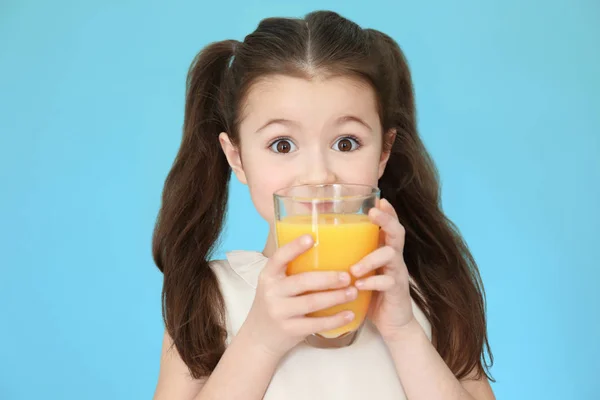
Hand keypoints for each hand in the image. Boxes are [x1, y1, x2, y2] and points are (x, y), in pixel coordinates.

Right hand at [241, 235, 356, 358]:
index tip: (311, 238)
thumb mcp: (274, 285)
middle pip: (302, 281)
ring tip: (353, 292)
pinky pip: (316, 324)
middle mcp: (271, 292)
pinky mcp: (289, 330)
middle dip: (328, 278)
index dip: (294, 247)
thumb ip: (291, 272)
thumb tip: (326, 252)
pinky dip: (335, 320)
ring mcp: (279, 312)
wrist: (258, 338)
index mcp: (268, 276)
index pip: (279, 258)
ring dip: (336, 297)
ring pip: (312, 302)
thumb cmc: (274, 304)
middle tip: (347, 276)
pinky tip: (349, 314)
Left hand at [350, 198, 415, 340]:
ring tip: (354, 269)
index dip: (387, 211)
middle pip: (397, 232)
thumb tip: (315, 244)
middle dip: (386, 220)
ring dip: (371, 258)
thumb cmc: (370, 293)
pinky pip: (388, 282)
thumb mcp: (359, 271)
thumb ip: (348, 257)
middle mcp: (394, 258)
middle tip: (373, 214)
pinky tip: (359, 286)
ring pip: (391, 255)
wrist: (391, 323)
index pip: (389, 225)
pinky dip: (373, 282)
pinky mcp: (397, 290)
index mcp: (384, 249)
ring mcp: (397, 273)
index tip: (379, 198)